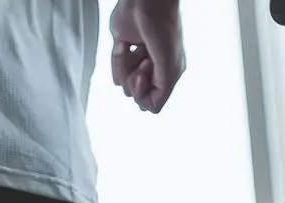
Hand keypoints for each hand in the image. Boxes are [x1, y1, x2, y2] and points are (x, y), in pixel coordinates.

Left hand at [111, 0, 185, 114]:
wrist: (146, 1)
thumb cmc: (162, 28)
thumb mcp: (169, 65)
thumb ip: (161, 92)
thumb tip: (149, 110)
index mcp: (169, 73)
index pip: (152, 102)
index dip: (144, 94)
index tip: (144, 76)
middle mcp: (155, 68)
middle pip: (138, 94)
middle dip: (135, 81)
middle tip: (143, 62)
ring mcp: (138, 59)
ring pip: (125, 83)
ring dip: (125, 67)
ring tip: (134, 50)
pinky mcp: (124, 49)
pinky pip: (115, 69)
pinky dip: (116, 59)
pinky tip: (124, 45)